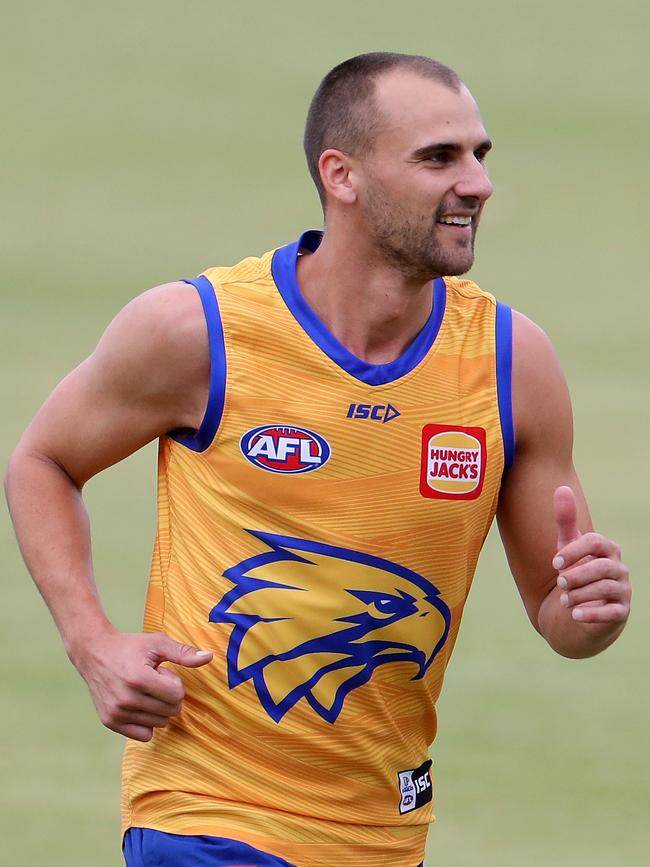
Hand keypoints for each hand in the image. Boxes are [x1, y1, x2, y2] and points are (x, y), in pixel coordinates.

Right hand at [75, 629, 212, 741]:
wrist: (94, 653)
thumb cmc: (130, 646)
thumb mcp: (157, 643)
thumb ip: (184, 653)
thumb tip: (209, 657)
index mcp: (139, 678)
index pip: (177, 695)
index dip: (174, 682)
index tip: (161, 672)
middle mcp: (126, 699)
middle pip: (171, 711)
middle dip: (169, 695)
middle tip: (153, 681)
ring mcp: (117, 713)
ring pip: (160, 723)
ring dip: (159, 708)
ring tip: (145, 690)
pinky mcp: (110, 722)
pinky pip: (144, 735)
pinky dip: (147, 722)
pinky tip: (140, 705)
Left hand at [552, 486, 630, 625]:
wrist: (580, 607)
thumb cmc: (576, 571)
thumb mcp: (567, 546)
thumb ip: (565, 520)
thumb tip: (562, 488)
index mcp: (607, 549)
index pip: (595, 542)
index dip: (574, 551)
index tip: (554, 562)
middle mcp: (619, 568)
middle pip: (601, 567)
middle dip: (577, 574)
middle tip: (560, 582)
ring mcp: (623, 590)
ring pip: (605, 588)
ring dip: (580, 594)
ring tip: (564, 600)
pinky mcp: (621, 612)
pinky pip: (612, 613)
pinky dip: (592, 614)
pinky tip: (574, 615)